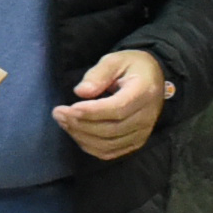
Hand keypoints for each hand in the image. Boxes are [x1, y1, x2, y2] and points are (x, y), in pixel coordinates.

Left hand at [52, 48, 172, 161]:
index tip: (69, 108)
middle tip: (58, 113)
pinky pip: (110, 152)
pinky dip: (90, 147)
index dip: (92, 112)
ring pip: (108, 144)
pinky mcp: (136, 142)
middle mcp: (146, 117)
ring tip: (63, 122)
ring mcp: (142, 133)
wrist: (154, 79)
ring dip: (81, 136)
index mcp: (144, 92)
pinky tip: (76, 133)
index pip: (117, 109)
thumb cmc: (132, 67)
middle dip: (80, 124)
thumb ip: (98, 74)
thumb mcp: (115, 60)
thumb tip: (81, 92)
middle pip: (111, 129)